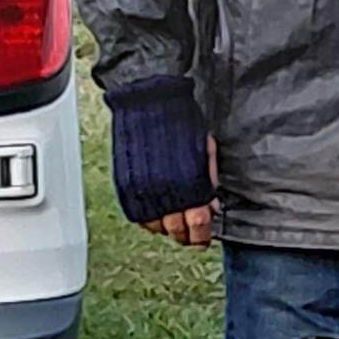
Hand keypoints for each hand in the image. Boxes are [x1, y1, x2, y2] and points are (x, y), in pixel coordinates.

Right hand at [105, 78, 217, 246]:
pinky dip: (149, 220)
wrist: (148, 101)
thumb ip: (208, 182)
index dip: (203, 234)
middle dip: (188, 236)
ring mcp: (143, 191)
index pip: (198, 223)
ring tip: (176, 225)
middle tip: (193, 237)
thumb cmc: (178, 120)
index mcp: (188, 184)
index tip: (205, 237)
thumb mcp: (204, 151)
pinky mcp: (126, 187)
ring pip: (156, 227)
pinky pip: (138, 217)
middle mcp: (164, 191)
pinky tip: (158, 215)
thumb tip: (211, 206)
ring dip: (168, 229)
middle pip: (177, 231)